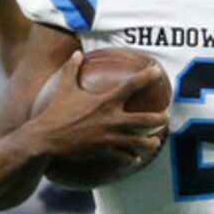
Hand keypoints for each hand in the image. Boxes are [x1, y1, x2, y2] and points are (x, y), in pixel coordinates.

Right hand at [28, 58, 167, 162]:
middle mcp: (111, 119)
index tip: (157, 70)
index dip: (146, 76)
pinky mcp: (103, 151)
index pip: (132, 85)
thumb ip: (71, 69)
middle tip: (166, 117)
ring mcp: (109, 137)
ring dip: (149, 142)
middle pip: (144, 119)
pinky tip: (135, 159)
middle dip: (159, 118)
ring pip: (137, 141)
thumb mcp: (63, 87)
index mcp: (104, 101)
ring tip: (155, 141)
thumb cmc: (54, 111)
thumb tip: (76, 54)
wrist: (46, 138)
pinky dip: (130, 158)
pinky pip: (122, 156)